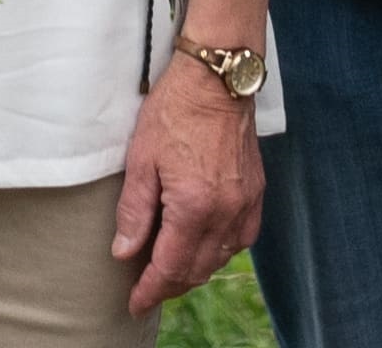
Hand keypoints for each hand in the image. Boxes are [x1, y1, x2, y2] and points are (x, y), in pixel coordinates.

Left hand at [109, 48, 264, 315]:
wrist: (217, 78)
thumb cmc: (175, 110)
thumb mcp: (141, 158)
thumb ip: (134, 212)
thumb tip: (125, 253)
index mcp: (194, 206)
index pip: (171, 267)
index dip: (151, 290)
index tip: (135, 303)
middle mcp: (225, 211)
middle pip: (197, 270)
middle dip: (170, 285)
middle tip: (146, 289)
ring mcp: (246, 203)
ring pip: (220, 258)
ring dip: (195, 271)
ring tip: (169, 270)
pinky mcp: (257, 192)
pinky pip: (241, 239)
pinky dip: (220, 251)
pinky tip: (204, 247)